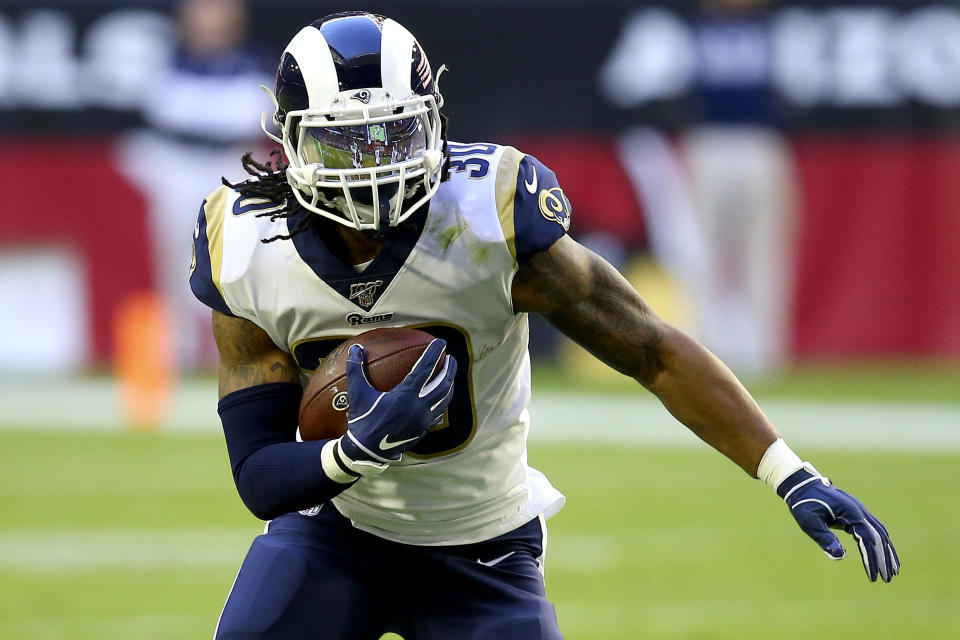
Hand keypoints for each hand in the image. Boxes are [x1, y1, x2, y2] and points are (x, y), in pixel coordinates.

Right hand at [337, 339, 455, 473]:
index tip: (441, 342)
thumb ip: (356, 370)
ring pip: (444, 399)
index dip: (434, 353)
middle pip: (443, 384)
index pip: (425, 368)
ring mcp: (424, 419)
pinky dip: (443, 402)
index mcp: (406, 395)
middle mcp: (420, 406)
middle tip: (451, 358)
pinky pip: (438, 413)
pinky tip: (442, 399)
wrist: (367, 451)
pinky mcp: (423, 429)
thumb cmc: (363, 420)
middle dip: (450, 369)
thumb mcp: (358, 394)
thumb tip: (355, 348)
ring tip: (449, 375)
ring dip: (449, 385)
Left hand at [778, 465, 899, 581]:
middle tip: (887, 580)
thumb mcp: (809, 522)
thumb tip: (840, 556)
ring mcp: (860, 510)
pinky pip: (874, 529)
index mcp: (850, 512)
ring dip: (887, 552)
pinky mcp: (856, 513)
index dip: (871, 559)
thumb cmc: (804, 503)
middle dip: (884, 559)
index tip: (873, 578)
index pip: (868, 540)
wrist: (802, 485)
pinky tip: (884, 554)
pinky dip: (882, 542)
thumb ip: (824, 537)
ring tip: (893, 572)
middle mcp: (860, 511)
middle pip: (879, 537)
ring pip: (881, 533)